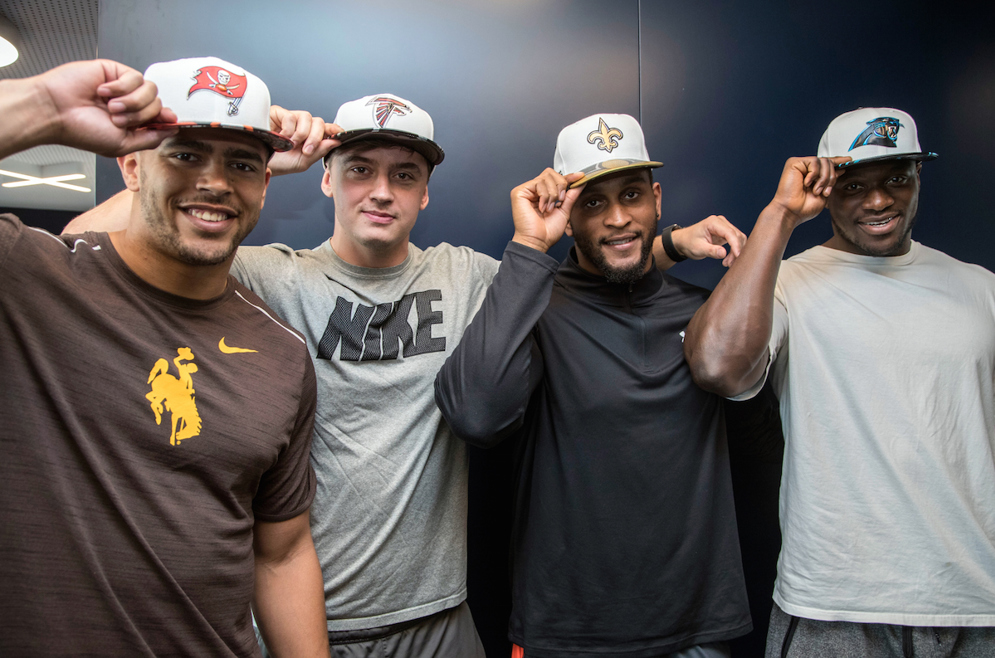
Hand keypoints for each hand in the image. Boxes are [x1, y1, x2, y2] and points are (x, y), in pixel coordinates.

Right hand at [40, 59, 177, 155]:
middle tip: (117, 119)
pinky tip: (102, 91)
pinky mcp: (115, 71)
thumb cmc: (82, 130)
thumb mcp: (122, 144)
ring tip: (111, 107)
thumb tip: (172, 129)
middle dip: (141, 115)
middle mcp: (130, 105)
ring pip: (151, 90)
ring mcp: (123, 88)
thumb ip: (150, 138)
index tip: (168, 121)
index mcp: (133, 123)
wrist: (56, 112)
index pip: (161, 118)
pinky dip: (121, 87)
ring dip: (132, 102)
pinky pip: (135, 77)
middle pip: (158, 105)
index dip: (166, 119)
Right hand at [267, 105, 340, 175]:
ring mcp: (291, 118)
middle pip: (319, 122)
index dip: (335, 130)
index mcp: (310, 138)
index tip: (340, 135)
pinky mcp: (279, 113)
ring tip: (291, 144)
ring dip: (302, 134)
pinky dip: (289, 130)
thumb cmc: (278, 163)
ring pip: (307, 117)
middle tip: (306, 150)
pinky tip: (281, 137)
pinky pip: (291, 116)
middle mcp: (302, 126)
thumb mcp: (302, 162)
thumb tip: (335, 141)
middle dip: (315, 138)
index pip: (327, 129)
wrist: (257, 161)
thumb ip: (319, 152)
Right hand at [510, 169, 584, 252]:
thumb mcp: (565, 210)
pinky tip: (542, 208)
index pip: (555, 178)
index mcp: (544, 194)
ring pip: (546, 177)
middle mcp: (534, 191)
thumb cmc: (548, 231)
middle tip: (559, 201)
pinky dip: (545, 196)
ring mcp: (526, 190)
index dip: (567, 176)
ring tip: (549, 209)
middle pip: (551, 173)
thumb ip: (571, 195)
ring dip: (553, 194)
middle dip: (560, 186)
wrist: (538, 241)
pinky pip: (538, 183)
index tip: (579, 177)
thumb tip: (580, 181)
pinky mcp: (519, 192)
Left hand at [672, 215, 745, 266]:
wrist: (683, 241)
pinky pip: (735, 241)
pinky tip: (728, 259)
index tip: (737, 256)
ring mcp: (724, 227)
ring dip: (736, 252)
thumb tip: (723, 253)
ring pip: (739, 238)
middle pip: (737, 236)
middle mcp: (720, 222)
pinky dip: (734, 251)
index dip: (735, 245)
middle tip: (729, 264)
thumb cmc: (688, 242)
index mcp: (713, 222)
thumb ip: (711, 251)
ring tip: (727, 263)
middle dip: (736, 251)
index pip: (730, 233)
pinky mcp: (725, 233)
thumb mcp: (698, 249)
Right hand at [769, 156, 850, 225]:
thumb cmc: (803, 208)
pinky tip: (806, 183)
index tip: (849, 160)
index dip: (838, 161)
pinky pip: (814, 162)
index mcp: (813, 175)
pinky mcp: (794, 163)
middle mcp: (806, 168)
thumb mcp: (824, 194)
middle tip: (825, 192)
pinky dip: (814, 174)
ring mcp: (800, 165)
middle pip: (828, 162)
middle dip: (831, 178)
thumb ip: (830, 181)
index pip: (827, 164)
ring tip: (816, 190)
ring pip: (823, 161)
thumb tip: (840, 169)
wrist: (790, 212)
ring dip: (824, 178)